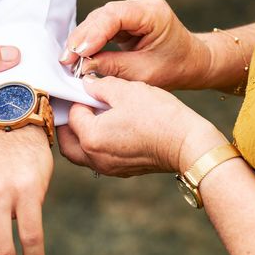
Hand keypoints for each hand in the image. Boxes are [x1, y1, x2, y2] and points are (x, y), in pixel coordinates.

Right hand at [59, 0, 213, 89]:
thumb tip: (82, 66)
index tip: (77, 53)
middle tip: (66, 61)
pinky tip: (77, 54)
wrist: (190, 61)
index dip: (93, 34)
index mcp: (153, 12)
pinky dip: (89, 40)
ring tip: (68, 60)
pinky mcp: (124, 16)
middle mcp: (141, 2)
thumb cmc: (174, 67)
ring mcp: (131, 7)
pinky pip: (101, 25)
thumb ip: (113, 66)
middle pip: (103, 16)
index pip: (115, 16)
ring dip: (82, 40)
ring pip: (98, 20)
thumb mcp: (144, 73)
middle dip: (82, 39)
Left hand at [59, 75, 226, 176]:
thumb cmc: (159, 116)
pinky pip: (97, 159)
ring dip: (79, 136)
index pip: (72, 115)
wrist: (187, 144)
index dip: (77, 98)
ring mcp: (107, 167)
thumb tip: (86, 84)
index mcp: (91, 137)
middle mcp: (94, 157)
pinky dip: (95, 145)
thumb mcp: (127, 90)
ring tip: (91, 117)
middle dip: (68, 123)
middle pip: (67, 141)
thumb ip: (100, 85)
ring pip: (80, 153)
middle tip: (77, 106)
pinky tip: (108, 129)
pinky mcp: (121, 171)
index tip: (84, 89)